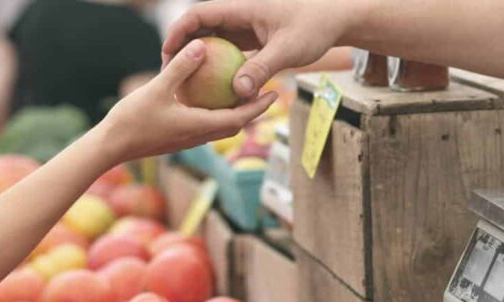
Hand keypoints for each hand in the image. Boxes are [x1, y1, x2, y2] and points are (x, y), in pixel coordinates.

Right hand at [99, 39, 277, 162]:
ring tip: (244, 95)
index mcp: (199, 126)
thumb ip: (180, 67)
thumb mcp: (157, 88)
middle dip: (253, 111)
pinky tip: (210, 98)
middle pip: (235, 125)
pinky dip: (216, 114)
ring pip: (220, 127)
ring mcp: (188, 139)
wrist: (111, 147)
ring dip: (236, 114)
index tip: (275, 93)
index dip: (259, 107)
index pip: (239, 118)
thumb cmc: (132, 119)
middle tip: (267, 93)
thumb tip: (201, 45)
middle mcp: (198, 136)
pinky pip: (205, 126)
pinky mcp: (178, 138)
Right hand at [162, 0, 353, 98]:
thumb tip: (238, 92)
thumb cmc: (315, 27)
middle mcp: (240, 15)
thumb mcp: (287, 49)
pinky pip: (229, 52)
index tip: (166, 53)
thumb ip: (261, 68)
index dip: (178, 31)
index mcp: (241, 7)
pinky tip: (214, 90)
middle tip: (169, 73)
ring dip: (199, 59)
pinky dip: (219, 67)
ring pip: (213, 41)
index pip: (198, 14)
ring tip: (186, 84)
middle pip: (200, 28)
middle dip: (182, 48)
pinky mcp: (254, 39)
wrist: (336, 19)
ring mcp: (246, 27)